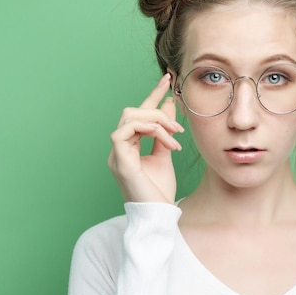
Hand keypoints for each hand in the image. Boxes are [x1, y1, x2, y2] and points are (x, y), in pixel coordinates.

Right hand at [107, 73, 184, 202]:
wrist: (160, 214)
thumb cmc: (160, 190)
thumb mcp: (166, 154)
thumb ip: (165, 132)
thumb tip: (169, 106)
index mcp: (129, 146)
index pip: (139, 114)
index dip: (152, 95)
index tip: (168, 79)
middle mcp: (119, 148)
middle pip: (132, 112)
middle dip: (157, 110)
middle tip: (178, 126)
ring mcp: (117, 154)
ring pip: (129, 117)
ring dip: (156, 121)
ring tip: (175, 136)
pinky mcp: (120, 161)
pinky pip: (125, 131)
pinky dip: (149, 131)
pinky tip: (167, 141)